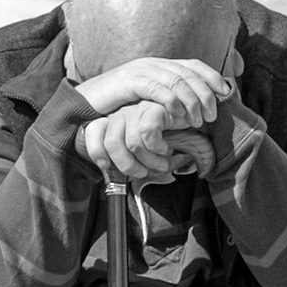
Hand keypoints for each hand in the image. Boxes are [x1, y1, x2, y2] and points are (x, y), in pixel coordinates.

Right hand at [72, 55, 233, 130]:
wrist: (85, 105)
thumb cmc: (118, 108)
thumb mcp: (148, 102)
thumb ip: (168, 101)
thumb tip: (194, 111)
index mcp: (160, 66)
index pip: (193, 65)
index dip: (213, 77)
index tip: (227, 94)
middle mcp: (153, 64)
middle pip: (189, 73)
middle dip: (206, 94)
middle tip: (212, 116)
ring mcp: (141, 70)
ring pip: (177, 80)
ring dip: (192, 101)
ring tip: (199, 121)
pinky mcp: (129, 81)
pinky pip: (158, 88)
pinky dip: (172, 102)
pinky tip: (179, 116)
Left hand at [78, 102, 215, 185]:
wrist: (192, 126)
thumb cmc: (166, 142)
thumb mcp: (141, 154)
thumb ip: (125, 160)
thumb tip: (111, 178)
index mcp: (114, 122)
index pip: (93, 131)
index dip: (96, 151)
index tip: (107, 167)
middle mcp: (123, 113)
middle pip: (111, 142)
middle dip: (127, 165)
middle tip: (142, 172)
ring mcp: (138, 109)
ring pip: (132, 143)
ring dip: (149, 161)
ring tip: (161, 163)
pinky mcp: (154, 108)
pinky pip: (148, 134)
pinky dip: (158, 148)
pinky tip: (165, 148)